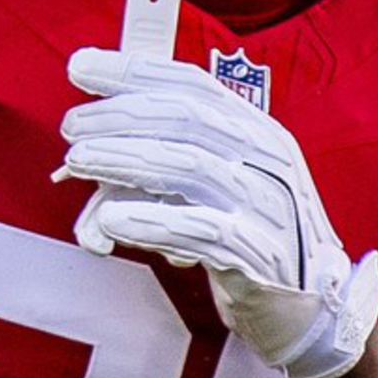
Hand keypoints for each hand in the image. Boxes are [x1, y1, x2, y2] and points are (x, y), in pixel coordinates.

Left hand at [58, 48, 377, 377]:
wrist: (306, 311)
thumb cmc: (244, 241)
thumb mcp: (199, 194)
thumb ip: (147, 172)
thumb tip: (74, 163)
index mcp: (253, 131)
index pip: (191, 85)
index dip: (134, 71)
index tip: (79, 67)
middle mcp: (266, 158)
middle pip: (188, 119)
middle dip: (122, 115)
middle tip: (70, 125)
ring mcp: (267, 205)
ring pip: (191, 167)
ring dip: (127, 160)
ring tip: (77, 161)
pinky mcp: (260, 255)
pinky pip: (204, 232)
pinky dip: (154, 223)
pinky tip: (111, 222)